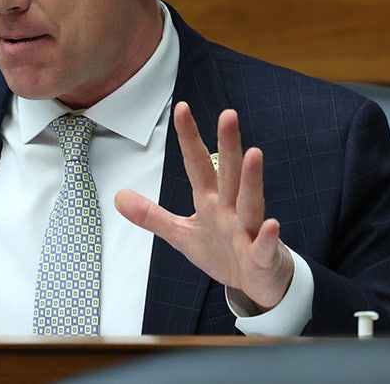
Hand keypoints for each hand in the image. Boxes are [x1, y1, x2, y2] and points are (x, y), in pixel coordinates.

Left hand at [114, 102, 293, 310]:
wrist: (256, 282)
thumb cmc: (223, 252)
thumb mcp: (180, 234)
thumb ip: (151, 215)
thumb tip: (118, 196)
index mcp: (211, 201)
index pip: (197, 164)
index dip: (189, 137)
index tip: (181, 108)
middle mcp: (231, 209)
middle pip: (228, 173)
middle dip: (228, 145)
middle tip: (228, 115)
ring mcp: (249, 231)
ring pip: (250, 202)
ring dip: (252, 180)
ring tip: (254, 154)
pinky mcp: (262, 256)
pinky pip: (264, 246)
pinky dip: (268, 237)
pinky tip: (272, 224)